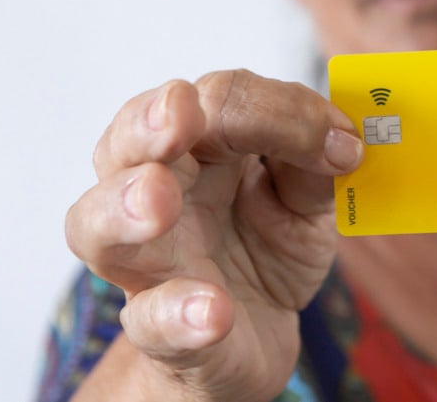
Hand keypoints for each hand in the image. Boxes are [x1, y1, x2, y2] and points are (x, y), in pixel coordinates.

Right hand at [66, 70, 362, 400]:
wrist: (256, 335)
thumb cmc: (269, 247)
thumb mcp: (307, 198)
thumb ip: (314, 163)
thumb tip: (339, 140)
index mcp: (197, 146)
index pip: (217, 100)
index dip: (279, 112)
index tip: (341, 145)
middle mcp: (156, 191)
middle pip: (127, 142)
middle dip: (149, 124)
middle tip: (179, 117)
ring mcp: (149, 263)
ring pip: (95, 224)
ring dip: (124, 206)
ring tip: (158, 202)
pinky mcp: (161, 330)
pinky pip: (150, 321)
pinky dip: (175, 313)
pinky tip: (212, 311)